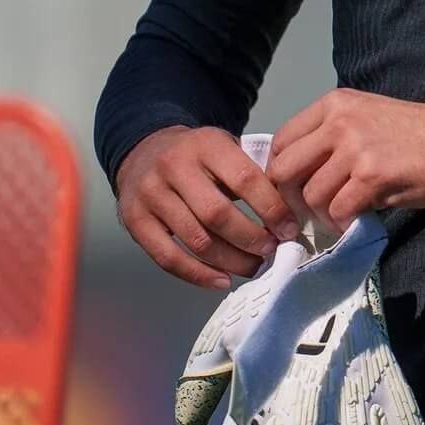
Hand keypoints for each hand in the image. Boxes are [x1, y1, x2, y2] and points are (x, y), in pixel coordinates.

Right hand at [115, 125, 300, 289]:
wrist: (144, 150)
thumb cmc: (197, 156)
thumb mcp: (225, 147)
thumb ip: (253, 172)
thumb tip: (287, 215)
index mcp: (205, 144)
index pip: (244, 178)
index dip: (271, 209)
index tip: (288, 229)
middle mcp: (174, 167)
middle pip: (218, 214)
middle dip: (251, 239)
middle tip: (270, 251)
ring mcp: (151, 195)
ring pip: (196, 240)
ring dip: (230, 261)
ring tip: (252, 266)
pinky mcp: (135, 221)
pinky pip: (168, 258)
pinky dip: (198, 275)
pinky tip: (221, 280)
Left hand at [267, 90, 424, 236]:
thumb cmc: (419, 133)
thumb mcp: (368, 117)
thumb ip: (332, 136)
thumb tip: (299, 172)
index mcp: (334, 104)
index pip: (281, 141)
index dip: (281, 172)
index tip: (296, 189)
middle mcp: (339, 122)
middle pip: (284, 170)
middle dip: (291, 198)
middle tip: (309, 211)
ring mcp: (355, 149)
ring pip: (310, 196)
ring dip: (323, 214)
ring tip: (343, 214)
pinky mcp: (372, 178)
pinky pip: (338, 212)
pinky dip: (344, 224)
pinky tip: (358, 219)